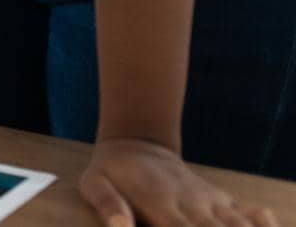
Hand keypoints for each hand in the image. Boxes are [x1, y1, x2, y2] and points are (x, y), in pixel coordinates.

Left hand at [80, 138, 277, 226]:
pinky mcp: (221, 200)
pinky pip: (249, 214)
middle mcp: (192, 204)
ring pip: (240, 224)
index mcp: (160, 204)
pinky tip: (267, 221)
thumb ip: (108, 204)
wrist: (136, 143)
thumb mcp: (94, 183)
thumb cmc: (111, 171)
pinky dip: (262, 222)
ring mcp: (210, 201)